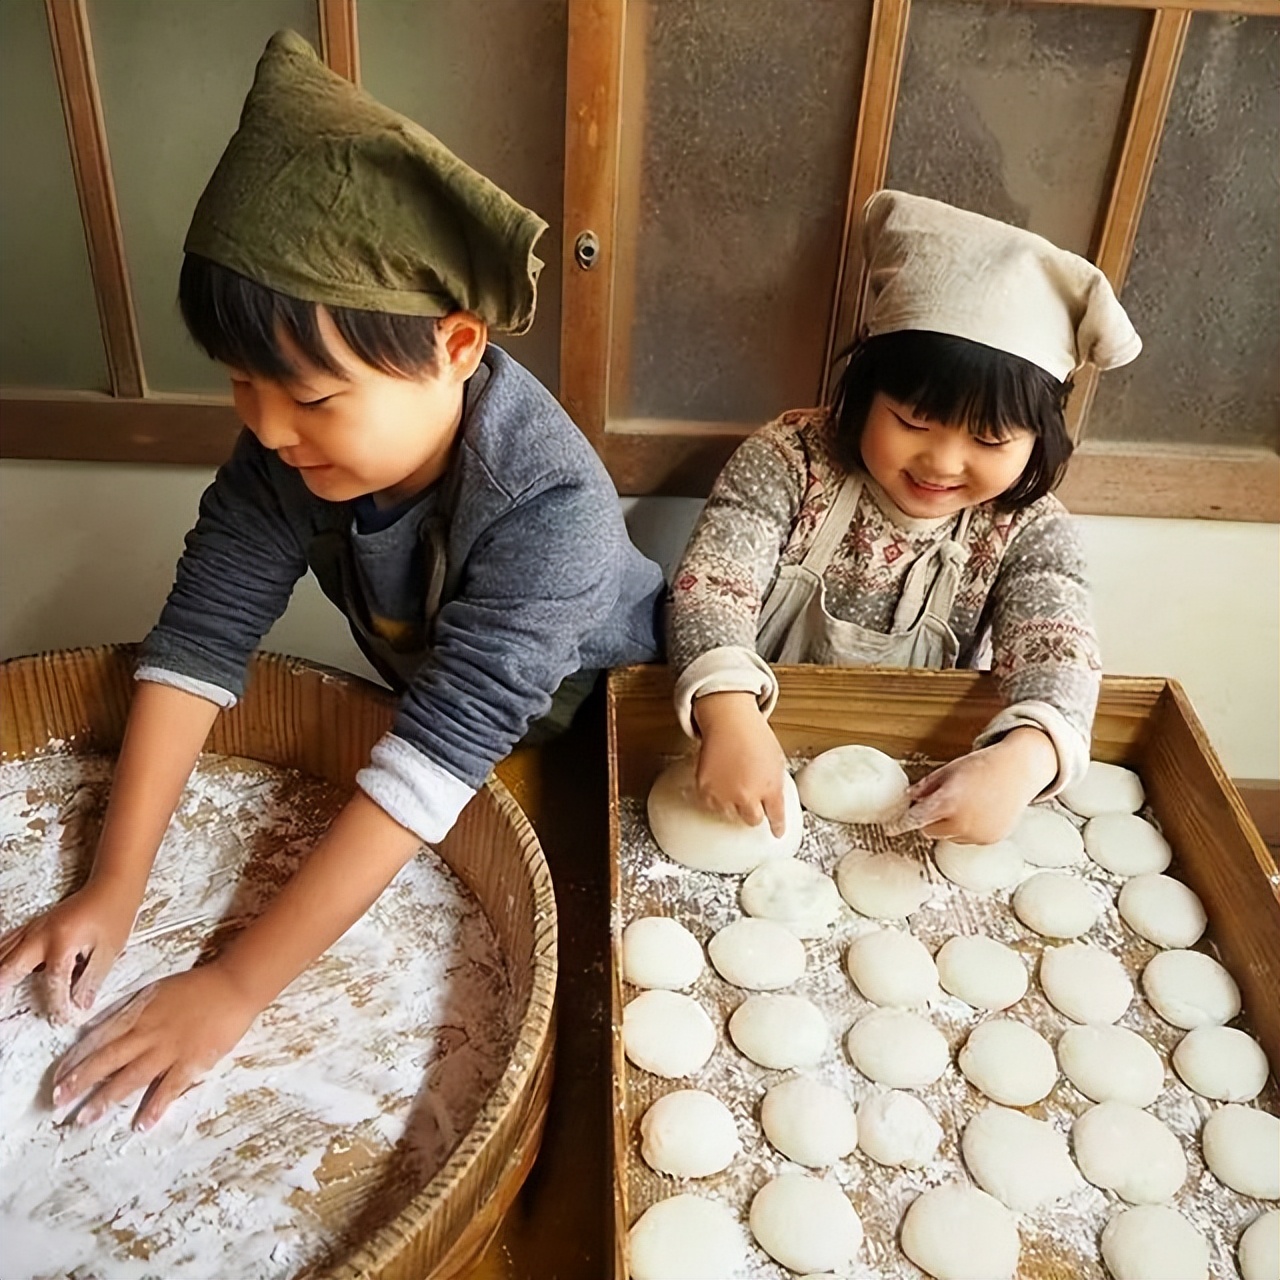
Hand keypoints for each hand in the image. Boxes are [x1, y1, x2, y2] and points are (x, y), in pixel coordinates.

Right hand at [0, 878, 139, 1020]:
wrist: (112, 885)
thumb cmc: (114, 914)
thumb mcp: (110, 950)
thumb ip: (92, 980)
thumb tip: (80, 1006)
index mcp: (62, 943)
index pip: (53, 983)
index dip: (57, 1005)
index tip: (63, 1019)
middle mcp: (41, 936)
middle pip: (10, 968)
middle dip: (1, 990)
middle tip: (0, 1011)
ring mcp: (33, 929)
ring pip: (2, 955)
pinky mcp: (33, 926)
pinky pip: (7, 943)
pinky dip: (0, 957)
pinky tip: (1, 969)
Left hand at [51, 963, 258, 1130]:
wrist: (233, 985)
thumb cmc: (197, 986)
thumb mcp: (157, 991)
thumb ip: (131, 1011)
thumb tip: (103, 1029)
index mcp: (139, 1014)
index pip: (99, 1039)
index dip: (76, 1059)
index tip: (57, 1078)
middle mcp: (148, 1033)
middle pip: (107, 1060)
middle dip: (80, 1082)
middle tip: (57, 1101)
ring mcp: (169, 1049)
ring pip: (131, 1077)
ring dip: (106, 1099)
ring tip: (85, 1119)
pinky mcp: (192, 1061)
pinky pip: (169, 1088)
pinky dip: (155, 1107)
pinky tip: (142, 1125)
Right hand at [691, 691, 789, 835]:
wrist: (729, 720)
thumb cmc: (754, 735)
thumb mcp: (776, 761)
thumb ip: (775, 786)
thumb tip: (773, 802)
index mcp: (771, 788)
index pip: (776, 817)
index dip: (777, 827)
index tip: (777, 832)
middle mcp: (749, 795)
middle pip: (752, 820)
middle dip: (754, 813)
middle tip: (751, 802)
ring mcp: (726, 795)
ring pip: (730, 815)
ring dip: (733, 805)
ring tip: (733, 785)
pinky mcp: (706, 791)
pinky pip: (712, 806)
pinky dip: (716, 798)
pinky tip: (720, 783)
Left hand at [886, 728, 1058, 844]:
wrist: (1017, 771)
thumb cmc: (981, 766)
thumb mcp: (948, 770)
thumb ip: (926, 787)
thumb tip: (908, 798)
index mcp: (947, 802)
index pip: (916, 819)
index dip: (901, 824)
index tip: (890, 829)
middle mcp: (962, 822)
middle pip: (930, 830)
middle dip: (930, 818)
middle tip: (943, 800)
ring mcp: (977, 833)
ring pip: (948, 836)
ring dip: (949, 824)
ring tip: (966, 801)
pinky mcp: (989, 839)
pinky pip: (967, 839)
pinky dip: (967, 828)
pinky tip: (979, 810)